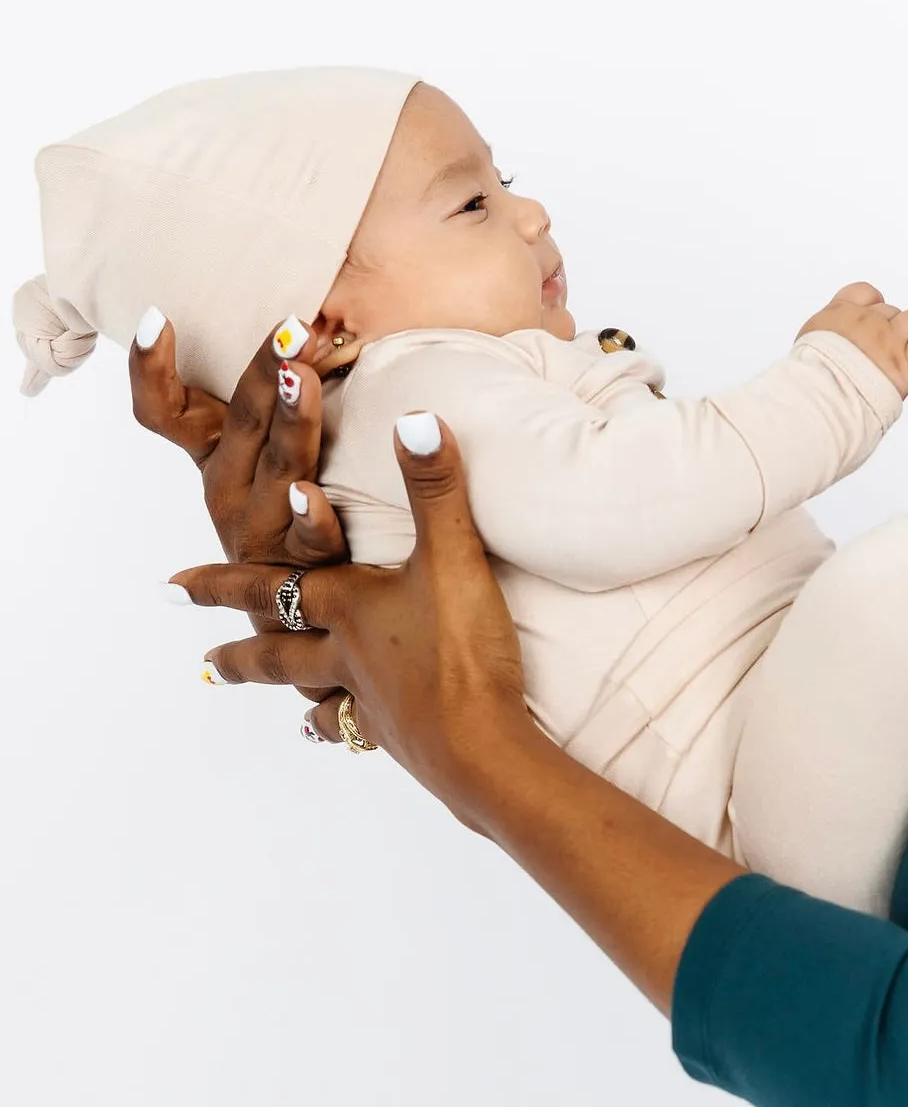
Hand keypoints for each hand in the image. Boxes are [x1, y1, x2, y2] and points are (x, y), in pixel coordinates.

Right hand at [129, 314, 346, 567]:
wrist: (292, 613)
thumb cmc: (280, 511)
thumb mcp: (255, 451)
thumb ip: (262, 394)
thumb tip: (275, 322)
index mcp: (216, 454)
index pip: (164, 410)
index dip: (150, 368)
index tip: (153, 316)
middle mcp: (230, 488)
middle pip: (242, 423)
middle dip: (266, 369)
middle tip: (290, 326)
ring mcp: (264, 526)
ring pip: (279, 468)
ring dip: (292, 421)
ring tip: (301, 380)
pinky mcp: (304, 563)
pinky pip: (309, 539)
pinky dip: (311, 517)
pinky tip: (312, 494)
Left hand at [166, 417, 531, 832]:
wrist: (479, 743)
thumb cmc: (459, 650)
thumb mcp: (451, 556)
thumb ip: (433, 487)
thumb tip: (414, 417)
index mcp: (347, 608)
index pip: (274, 587)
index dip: (225, 582)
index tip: (173, 587)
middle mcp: (345, 654)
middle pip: (280, 648)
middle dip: (239, 649)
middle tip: (202, 660)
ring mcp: (369, 699)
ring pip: (311, 691)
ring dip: (282, 689)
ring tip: (265, 700)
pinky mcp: (399, 733)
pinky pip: (355, 726)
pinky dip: (335, 725)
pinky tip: (328, 730)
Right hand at [799, 282, 907, 396]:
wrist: (814, 395)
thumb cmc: (803, 385)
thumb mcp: (804, 355)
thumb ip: (821, 352)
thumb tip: (817, 370)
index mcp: (836, 316)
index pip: (861, 294)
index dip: (872, 303)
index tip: (874, 314)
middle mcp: (864, 321)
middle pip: (889, 312)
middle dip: (894, 326)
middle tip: (895, 345)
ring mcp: (887, 339)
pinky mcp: (904, 361)